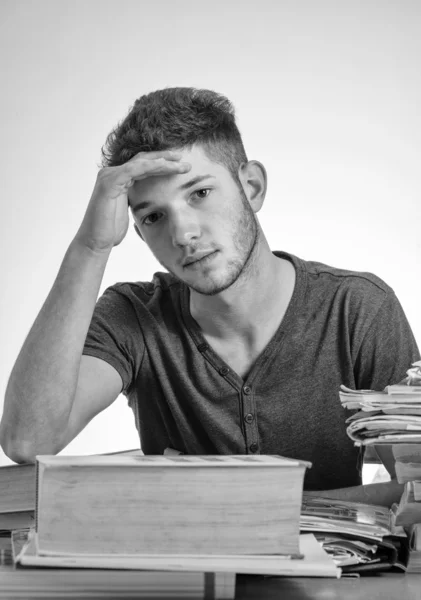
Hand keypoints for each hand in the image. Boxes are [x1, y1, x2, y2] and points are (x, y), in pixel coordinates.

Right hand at [75, 150, 190, 251]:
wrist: (95, 242)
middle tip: (183, 160)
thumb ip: (137, 199)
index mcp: (118, 179)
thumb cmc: (111, 231)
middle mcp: (112, 173)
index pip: (142, 165)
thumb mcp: (129, 211)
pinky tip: (165, 167)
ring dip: (163, 162)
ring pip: (141, 162)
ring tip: (181, 165)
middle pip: (143, 159)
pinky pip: (134, 169)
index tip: (179, 165)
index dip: (161, 163)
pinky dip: (151, 167)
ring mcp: (109, 175)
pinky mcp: (109, 182)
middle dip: (165, 158)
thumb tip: (151, 201)